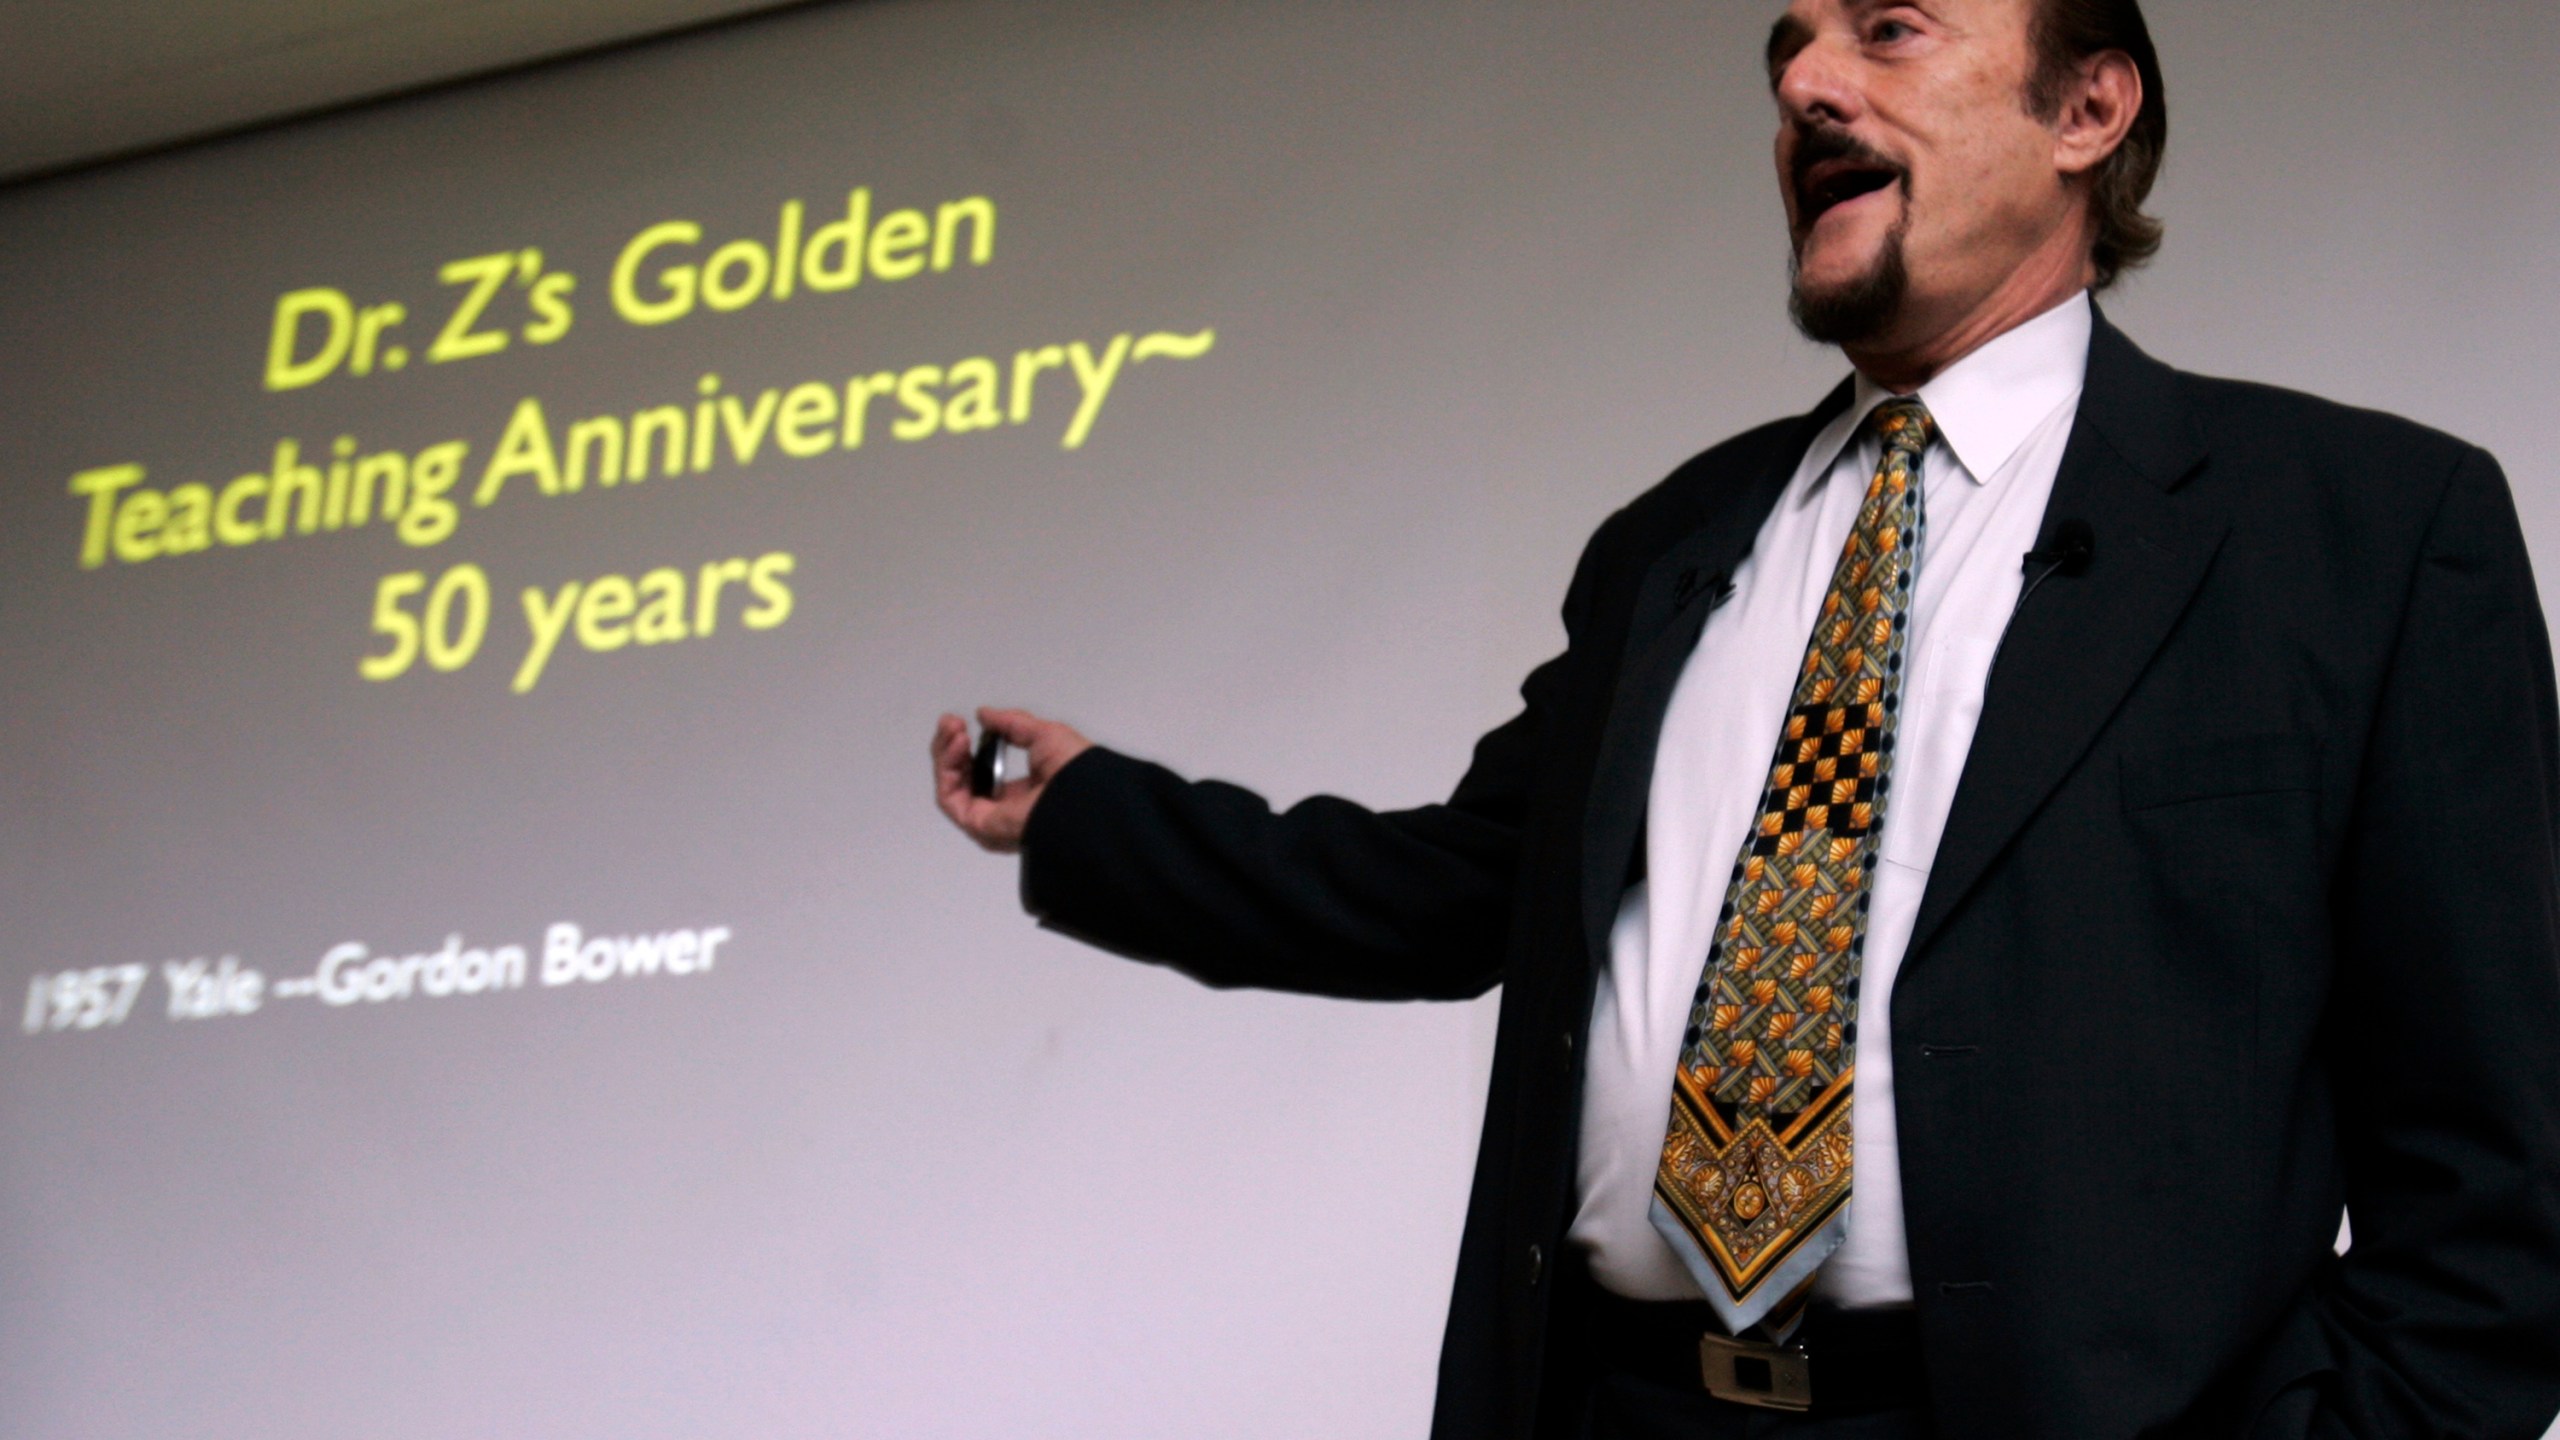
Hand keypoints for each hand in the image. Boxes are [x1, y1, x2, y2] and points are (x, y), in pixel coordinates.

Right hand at [931, 707, 1092, 853]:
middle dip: (950, 747)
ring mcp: (987, 820)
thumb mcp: (1043, 735)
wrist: (1084, 794)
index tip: (961, 722)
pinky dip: (948, 769)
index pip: (980, 773)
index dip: (966, 747)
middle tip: (952, 722)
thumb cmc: (1075, 771)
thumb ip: (1011, 724)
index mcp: (1019, 795)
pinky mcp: (977, 825)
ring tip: (954, 730)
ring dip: (945, 754)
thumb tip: (984, 714)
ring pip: (950, 787)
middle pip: (960, 780)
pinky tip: (958, 745)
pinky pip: (949, 798)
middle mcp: (1000, 811)